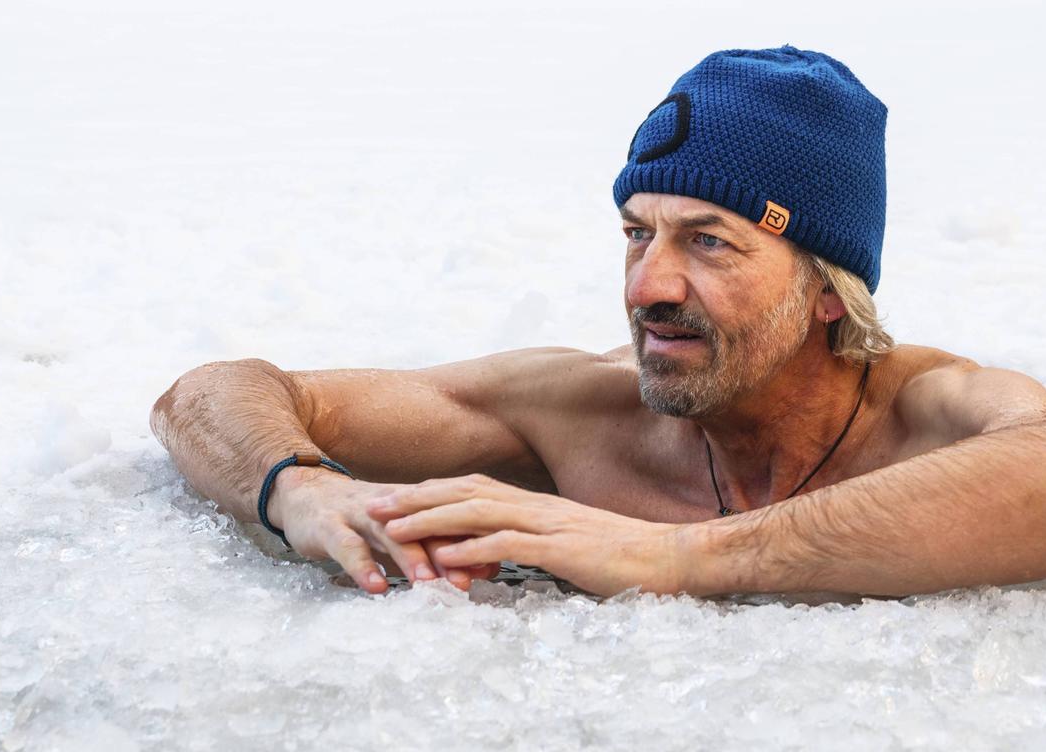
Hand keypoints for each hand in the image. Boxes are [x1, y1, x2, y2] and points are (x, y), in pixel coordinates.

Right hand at [268, 468, 500, 593]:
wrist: (305, 494)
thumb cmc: (362, 520)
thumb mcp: (403, 534)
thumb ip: (439, 550)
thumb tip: (487, 567)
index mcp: (415, 506)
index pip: (451, 520)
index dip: (475, 538)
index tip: (501, 561)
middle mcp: (392, 508)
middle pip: (426, 526)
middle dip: (450, 551)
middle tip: (473, 577)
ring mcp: (360, 515)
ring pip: (391, 533)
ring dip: (411, 557)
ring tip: (429, 581)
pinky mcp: (328, 526)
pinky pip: (347, 547)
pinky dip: (362, 567)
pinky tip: (376, 587)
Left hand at [366, 474, 694, 596]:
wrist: (673, 557)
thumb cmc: (625, 557)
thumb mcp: (571, 545)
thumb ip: (537, 543)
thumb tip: (500, 553)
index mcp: (539, 504)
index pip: (475, 488)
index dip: (431, 491)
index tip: (393, 497)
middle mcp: (539, 506)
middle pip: (466, 492)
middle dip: (416, 498)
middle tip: (372, 504)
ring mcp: (551, 524)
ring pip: (480, 512)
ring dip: (432, 519)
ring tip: (392, 528)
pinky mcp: (565, 548)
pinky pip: (512, 544)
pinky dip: (475, 547)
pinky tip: (446, 554)